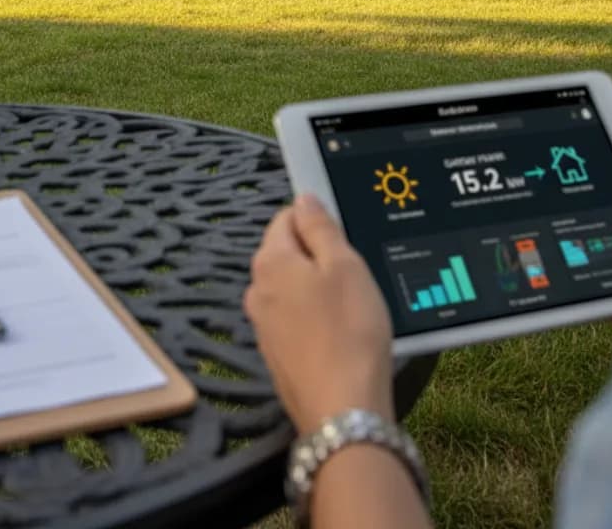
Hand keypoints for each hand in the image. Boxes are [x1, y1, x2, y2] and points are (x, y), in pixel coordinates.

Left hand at [245, 194, 393, 434]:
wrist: (344, 410)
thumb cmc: (349, 330)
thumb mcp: (344, 265)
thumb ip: (320, 227)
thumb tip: (303, 199)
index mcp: (270, 262)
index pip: (286, 218)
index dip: (317, 221)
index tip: (346, 239)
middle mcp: (257, 291)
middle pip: (287, 254)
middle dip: (319, 257)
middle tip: (354, 275)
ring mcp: (264, 327)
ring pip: (293, 289)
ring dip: (319, 290)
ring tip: (353, 308)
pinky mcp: (278, 356)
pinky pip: (297, 321)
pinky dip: (317, 320)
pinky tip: (342, 335)